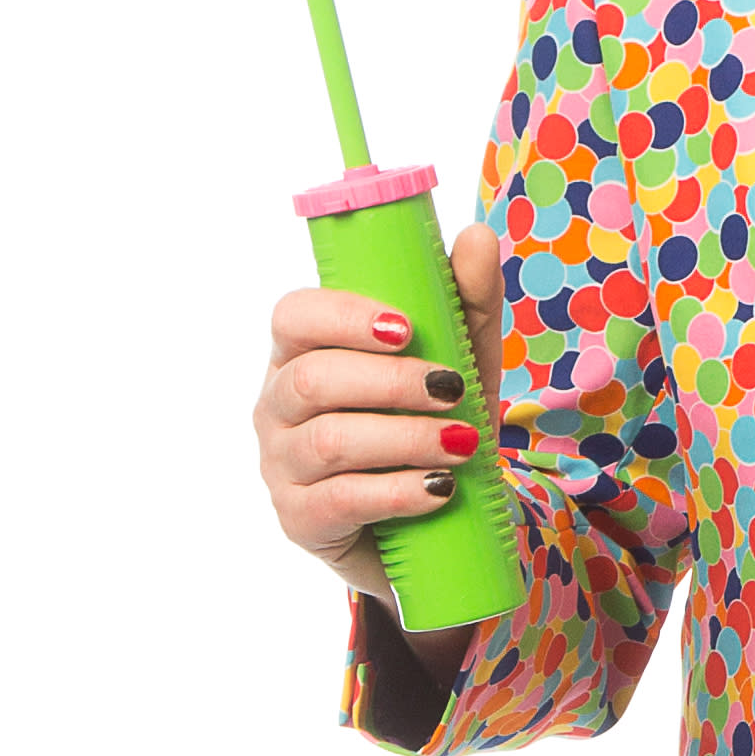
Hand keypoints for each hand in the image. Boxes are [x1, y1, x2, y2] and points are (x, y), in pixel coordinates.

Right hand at [255, 223, 505, 639]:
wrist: (437, 518)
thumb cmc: (434, 421)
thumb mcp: (462, 358)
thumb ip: (468, 299)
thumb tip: (475, 235)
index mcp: (305, 351)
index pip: (294, 315)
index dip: (343, 316)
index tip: (406, 328)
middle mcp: (279, 404)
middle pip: (314, 379)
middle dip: (392, 382)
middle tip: (453, 390)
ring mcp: (282, 464)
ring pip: (329, 441)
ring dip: (405, 438)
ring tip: (463, 443)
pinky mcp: (300, 520)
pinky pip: (340, 501)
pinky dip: (398, 492)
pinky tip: (439, 488)